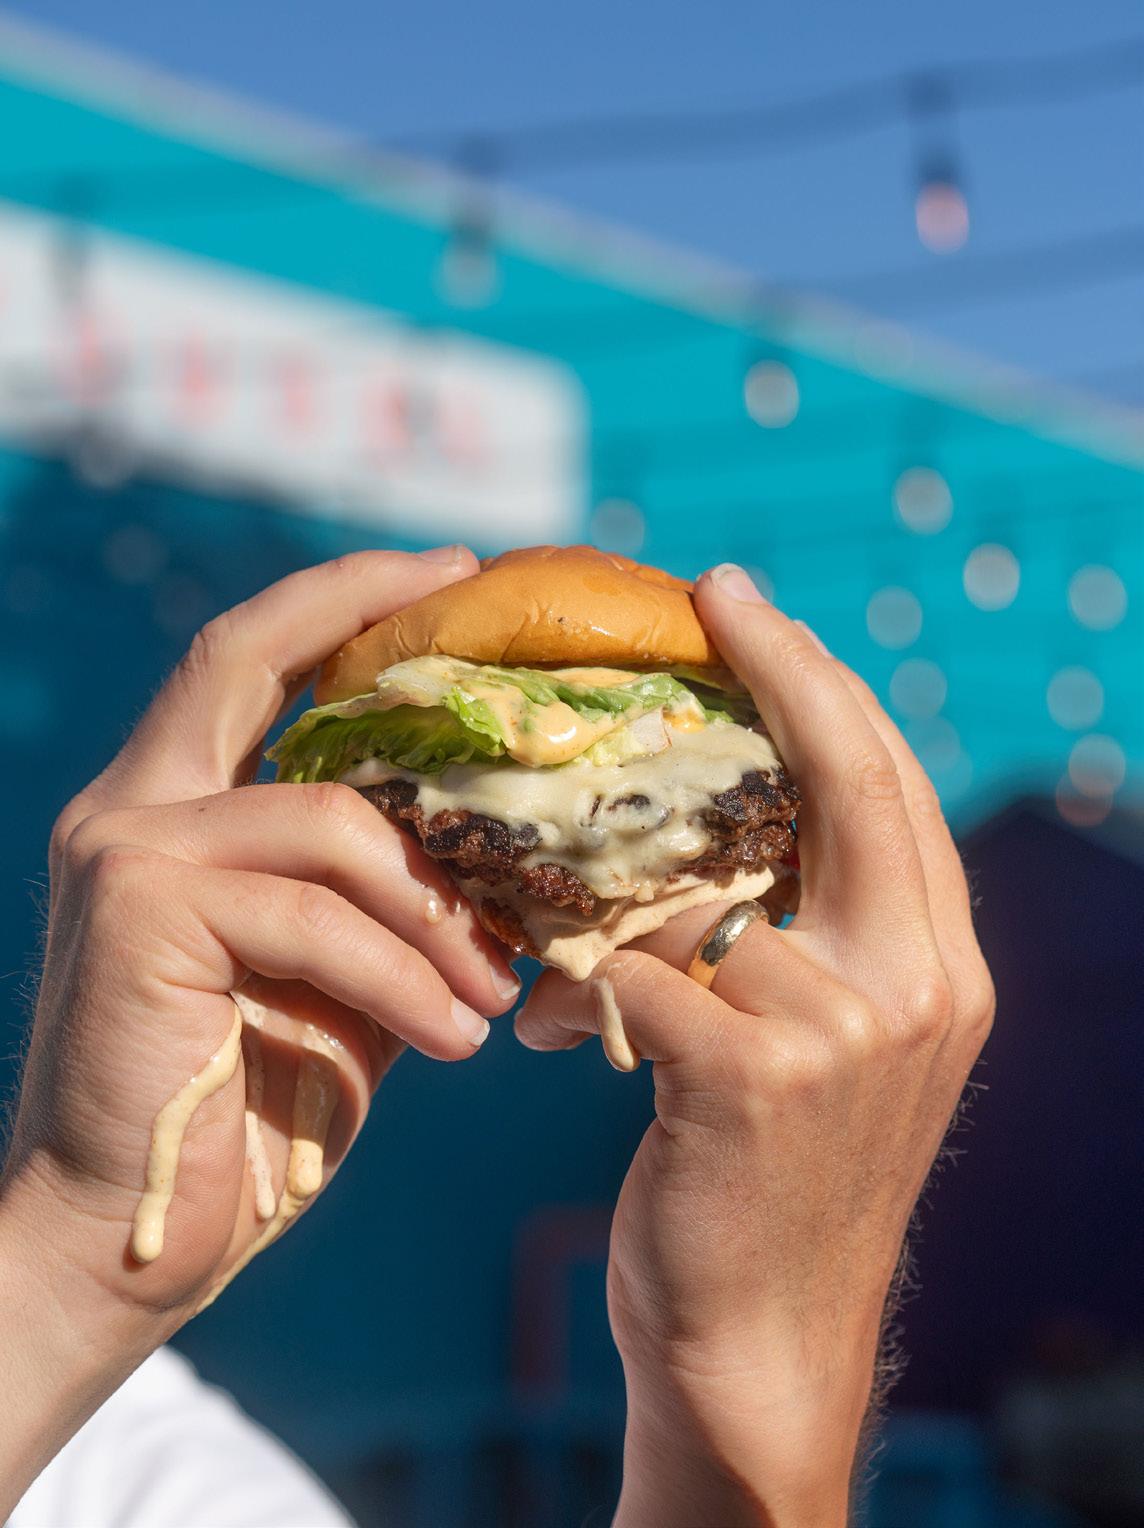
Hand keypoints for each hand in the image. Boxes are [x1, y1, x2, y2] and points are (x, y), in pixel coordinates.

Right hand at [0, 546, 518, 1510]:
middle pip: (250, 659)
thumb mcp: (340, 979)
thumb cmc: (247, 1105)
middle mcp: (134, 805)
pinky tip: (456, 1042)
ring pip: (330, 824)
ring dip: (438, 911)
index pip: (252, 658)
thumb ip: (385, 903)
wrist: (132, 1236)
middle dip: (371, 623)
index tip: (449, 572)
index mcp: (175, 807)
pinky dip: (403, 976)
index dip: (346, 599)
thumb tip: (502, 856)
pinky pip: (315, 914)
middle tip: (491, 640)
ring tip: (499, 993)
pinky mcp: (141, 913)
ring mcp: (128, 850)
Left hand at [515, 564, 994, 1526]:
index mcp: (937, 965)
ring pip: (704, 891)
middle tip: (711, 599)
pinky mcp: (757, 1076)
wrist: (761, 1342)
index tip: (752, 605)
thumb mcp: (819, 1048)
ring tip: (567, 971)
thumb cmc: (768, 1181)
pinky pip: (641, 972)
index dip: (823, 683)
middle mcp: (918, 983)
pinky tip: (566, 1036)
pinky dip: (588, 992)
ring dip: (618, 918)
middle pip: (848, 780)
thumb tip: (712, 829)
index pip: (888, 785)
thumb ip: (799, 939)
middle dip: (780, 675)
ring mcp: (846, 1029)